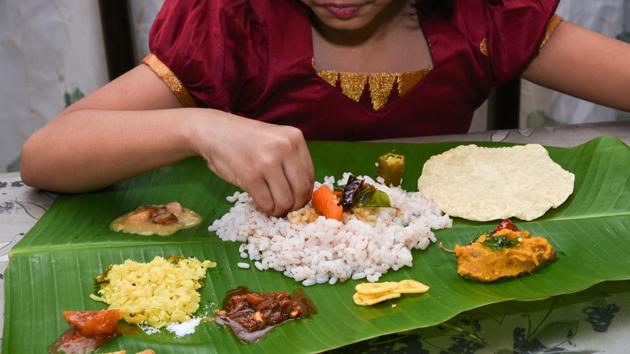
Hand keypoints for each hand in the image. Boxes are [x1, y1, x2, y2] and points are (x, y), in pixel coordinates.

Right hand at [190, 110, 314, 215]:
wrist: (214, 131)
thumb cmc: (246, 139)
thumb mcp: (275, 140)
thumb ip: (291, 160)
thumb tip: (303, 194)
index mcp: (295, 138)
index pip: (310, 176)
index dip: (304, 194)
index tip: (296, 200)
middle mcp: (285, 148)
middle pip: (301, 190)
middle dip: (294, 206)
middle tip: (284, 209)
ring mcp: (268, 161)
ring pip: (285, 200)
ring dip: (278, 210)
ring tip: (270, 206)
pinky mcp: (251, 175)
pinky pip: (266, 203)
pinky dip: (264, 209)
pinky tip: (259, 204)